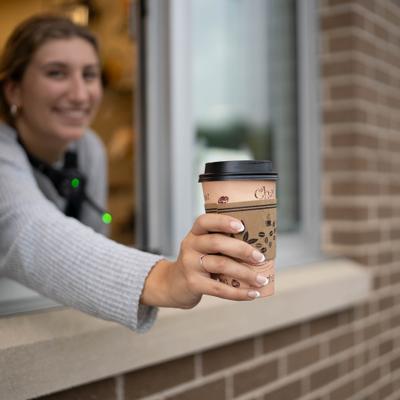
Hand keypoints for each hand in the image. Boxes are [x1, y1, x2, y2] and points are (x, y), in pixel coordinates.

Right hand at [140, 213, 268, 308]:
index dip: (223, 222)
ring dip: (245, 273)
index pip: (204, 221)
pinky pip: (219, 288)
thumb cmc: (198, 262)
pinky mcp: (193, 283)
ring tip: (262, 280)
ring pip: (221, 265)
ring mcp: (190, 265)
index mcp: (195, 233)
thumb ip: (222, 243)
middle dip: (242, 249)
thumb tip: (260, 246)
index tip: (242, 226)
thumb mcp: (203, 247)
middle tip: (260, 257)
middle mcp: (190, 246)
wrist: (173, 284)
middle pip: (216, 242)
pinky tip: (253, 294)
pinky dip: (239, 293)